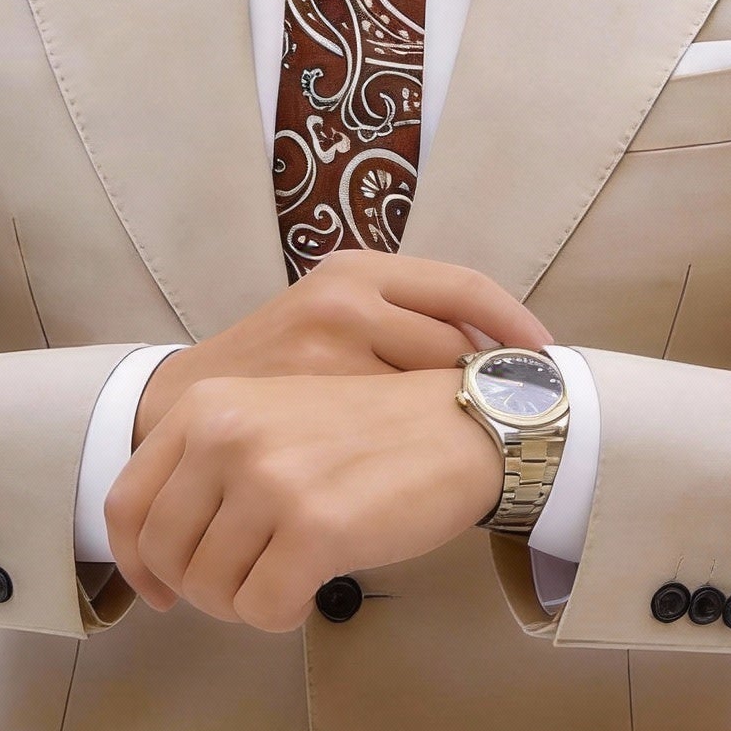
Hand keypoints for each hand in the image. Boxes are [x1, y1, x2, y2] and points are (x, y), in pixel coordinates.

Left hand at [105, 369, 502, 629]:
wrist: (460, 424)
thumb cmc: (369, 432)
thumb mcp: (271, 419)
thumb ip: (210, 467)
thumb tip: (162, 560)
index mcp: (207, 406)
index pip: (127, 503)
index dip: (135, 562)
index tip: (163, 590)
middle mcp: (226, 435)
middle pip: (165, 554)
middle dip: (200, 589)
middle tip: (247, 586)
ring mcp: (269, 479)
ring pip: (211, 590)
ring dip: (247, 601)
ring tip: (290, 574)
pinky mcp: (315, 527)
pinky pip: (263, 609)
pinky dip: (284, 613)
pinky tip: (315, 584)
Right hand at [133, 251, 549, 444]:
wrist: (182, 407)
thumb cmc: (275, 365)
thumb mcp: (330, 315)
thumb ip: (397, 320)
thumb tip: (492, 352)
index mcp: (356, 270)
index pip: (465, 288)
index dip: (516, 323)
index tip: (547, 355)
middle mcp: (344, 301)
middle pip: (456, 344)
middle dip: (484, 379)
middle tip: (507, 407)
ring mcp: (325, 355)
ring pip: (428, 389)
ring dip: (452, 413)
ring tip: (465, 436)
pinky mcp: (307, 407)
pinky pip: (390, 429)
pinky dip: (415, 445)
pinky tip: (420, 459)